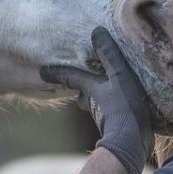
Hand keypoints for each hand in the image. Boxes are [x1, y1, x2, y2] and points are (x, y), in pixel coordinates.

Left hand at [40, 27, 153, 173]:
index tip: (41, 71)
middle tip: (75, 75)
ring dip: (96, 92)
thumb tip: (97, 31)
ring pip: (94, 99)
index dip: (57, 72)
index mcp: (90, 88)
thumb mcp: (119, 76)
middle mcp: (92, 101)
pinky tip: (121, 99)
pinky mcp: (115, 122)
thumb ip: (109, 55)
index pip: (69, 76)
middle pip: (82, 90)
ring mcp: (103, 113)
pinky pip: (109, 107)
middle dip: (79, 83)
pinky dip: (111, 101)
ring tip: (103, 84)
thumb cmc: (124, 107)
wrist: (131, 142)